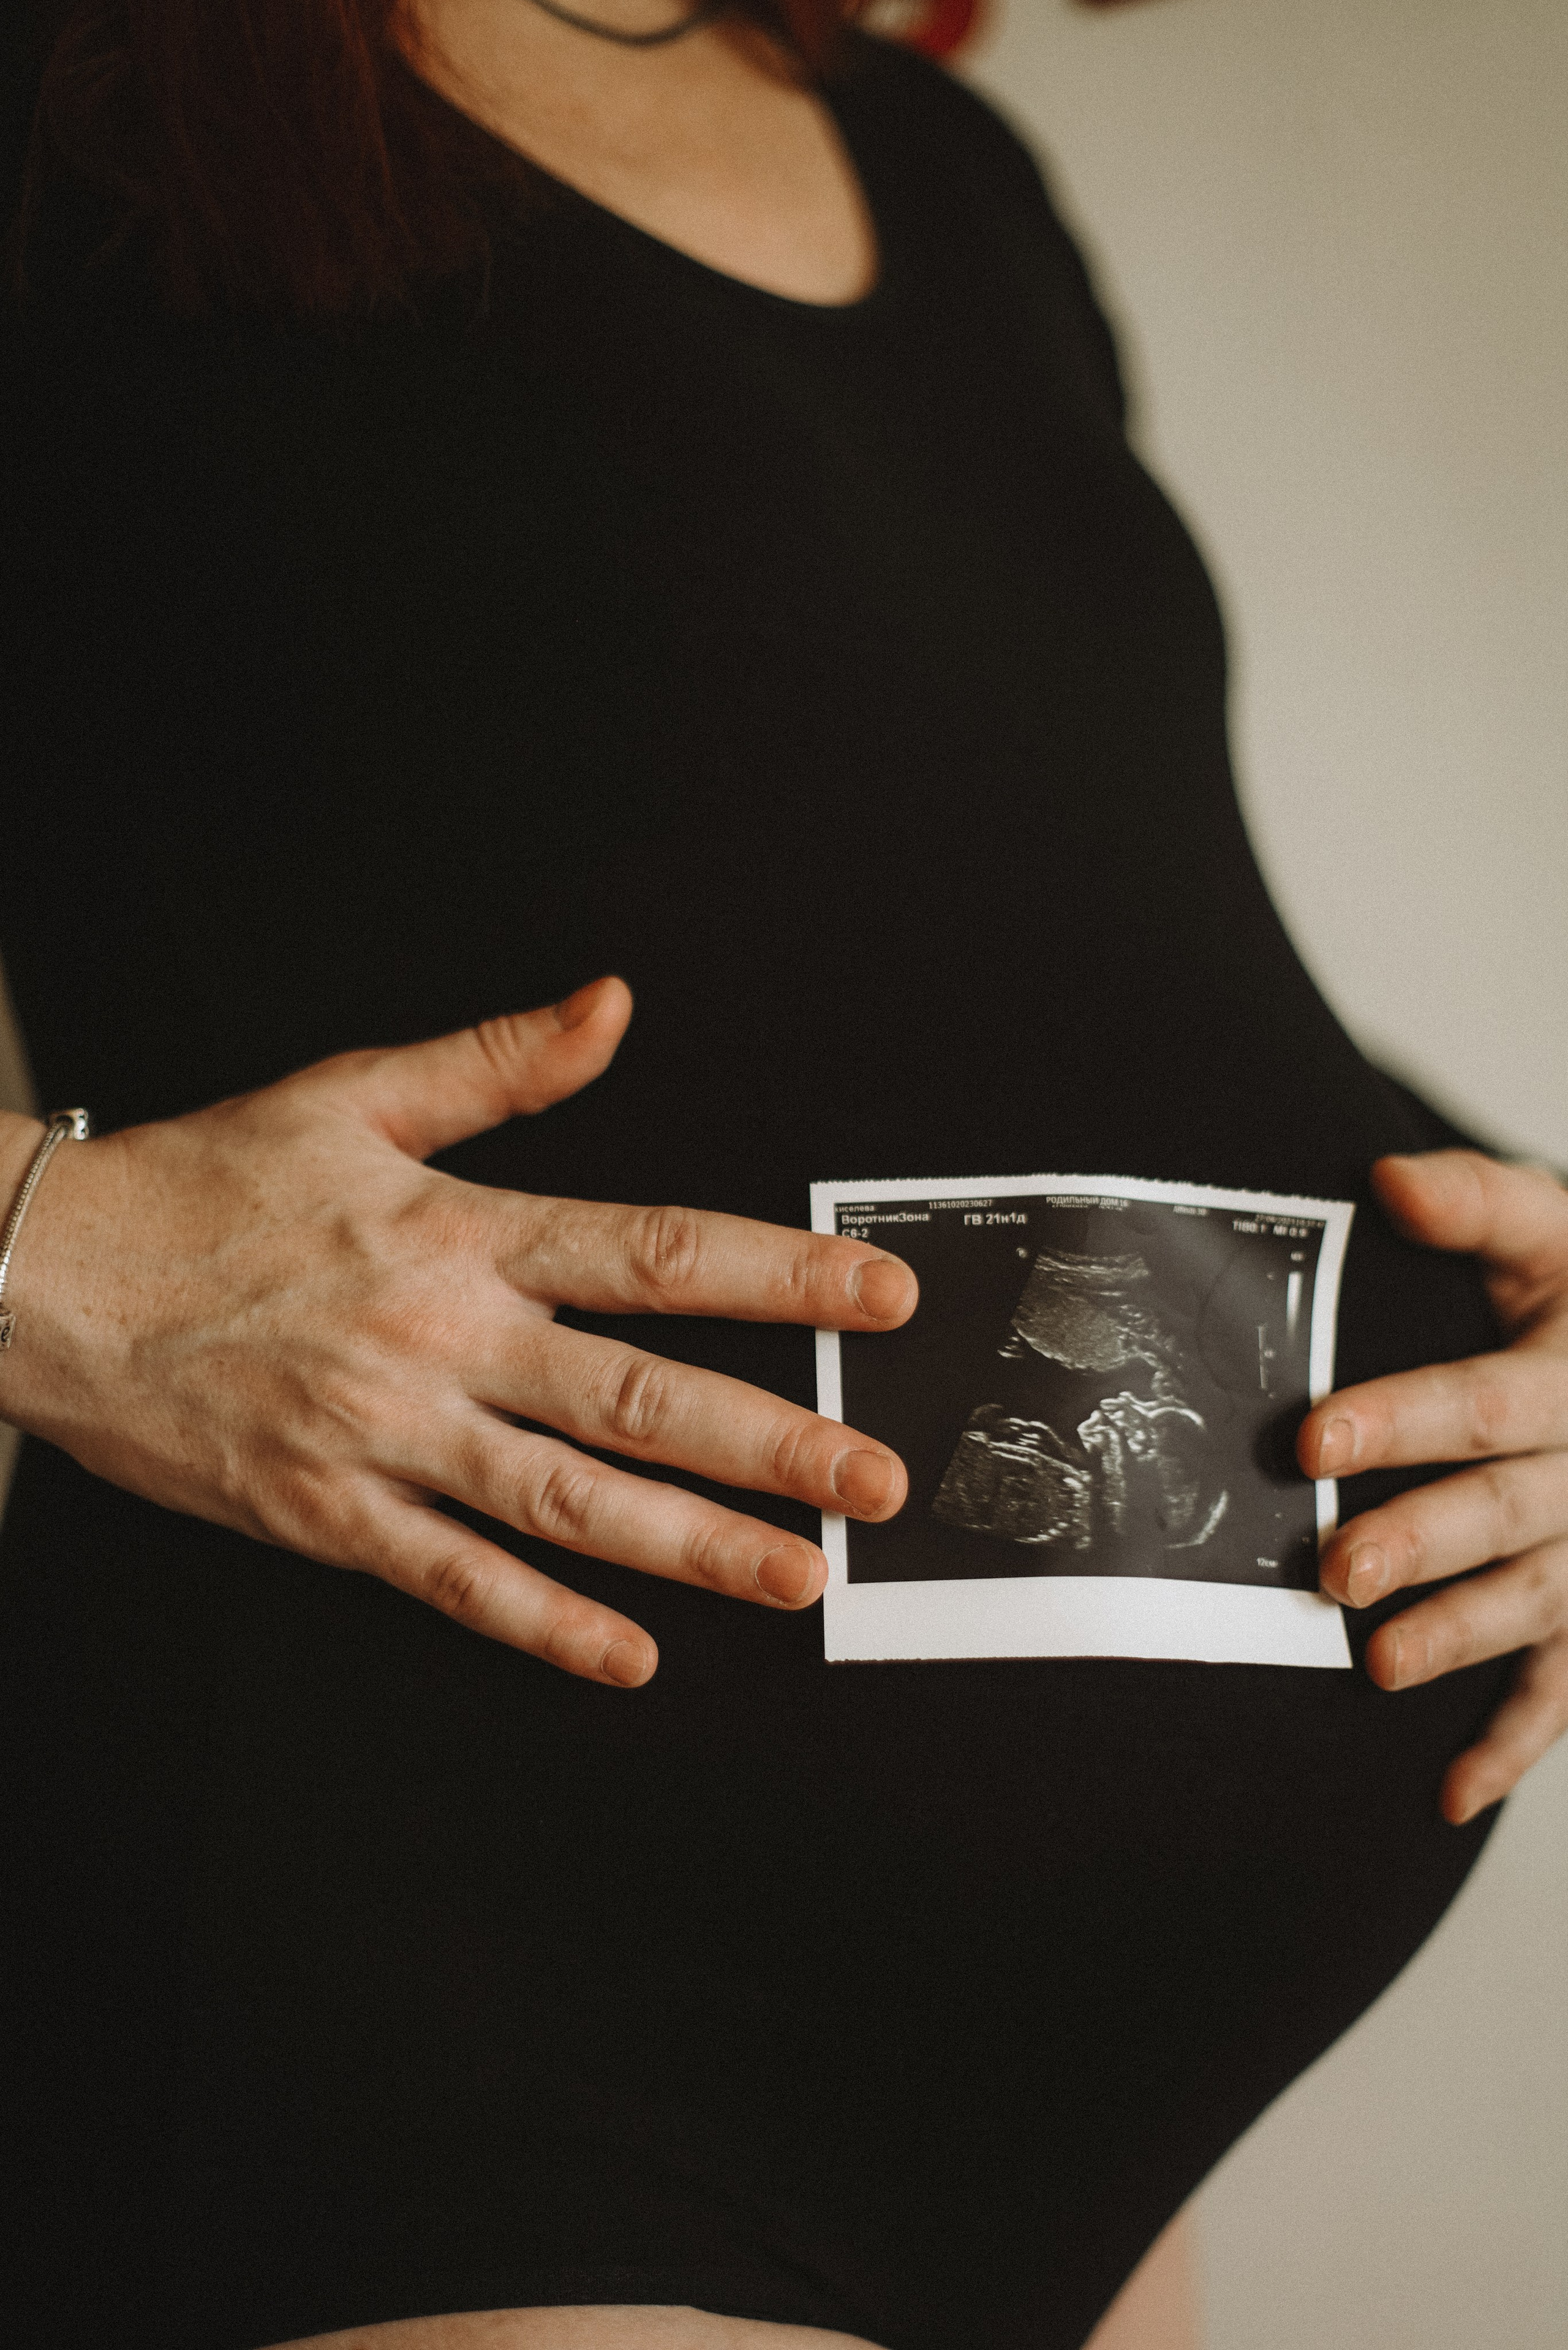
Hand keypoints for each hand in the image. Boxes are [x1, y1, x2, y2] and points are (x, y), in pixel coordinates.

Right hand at [0, 978, 914, 1684]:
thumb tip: (609, 1007)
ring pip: (569, 1503)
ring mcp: (387, 1437)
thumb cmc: (198, 1190)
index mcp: (458, 1231)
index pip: (655, 1252)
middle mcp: (440, 1339)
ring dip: (693, 1546)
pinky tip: (629, 1653)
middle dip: (773, 1442)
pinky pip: (456, 1582)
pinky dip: (546, 1625)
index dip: (780, 1275)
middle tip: (875, 1480)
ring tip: (796, 1578)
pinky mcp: (329, 1516)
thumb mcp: (350, 1095)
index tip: (875, 1297)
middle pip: (638, 1396)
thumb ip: (498, 1062)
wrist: (49, 1278)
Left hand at [1299, 1150, 1567, 1822]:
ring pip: (1539, 1601)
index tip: (1312, 1444)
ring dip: (1462, 1637)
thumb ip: (1477, 1203)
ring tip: (1379, 1662)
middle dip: (1424, 1542)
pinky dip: (1516, 1743)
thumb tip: (1385, 1178)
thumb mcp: (1554, 1230)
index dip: (1400, 1421)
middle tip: (1334, 1569)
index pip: (1483, 1404)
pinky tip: (1449, 1792)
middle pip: (1508, 1511)